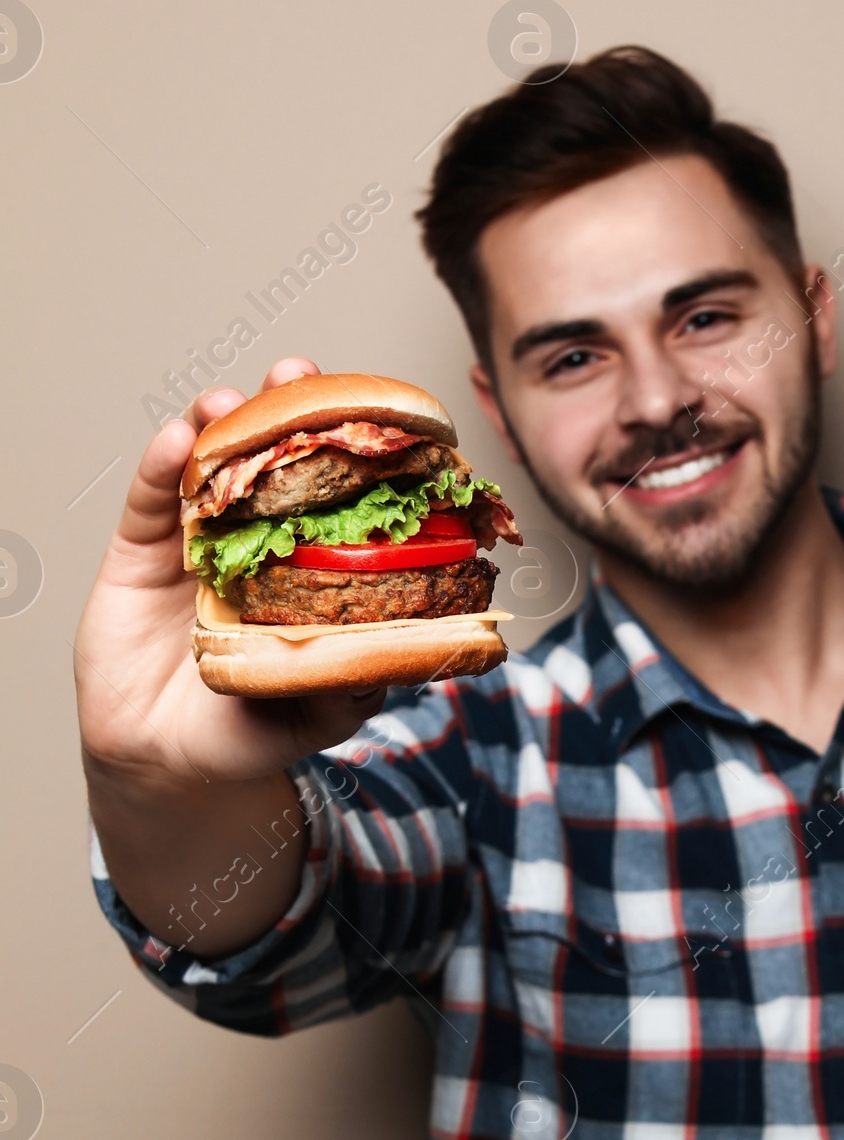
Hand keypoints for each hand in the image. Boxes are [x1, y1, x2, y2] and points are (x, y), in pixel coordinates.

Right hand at [74, 356, 384, 794]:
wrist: (169, 762)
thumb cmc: (252, 729)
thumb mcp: (321, 711)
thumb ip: (357, 680)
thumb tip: (407, 650)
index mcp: (305, 564)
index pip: (332, 494)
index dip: (348, 451)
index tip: (375, 411)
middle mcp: (255, 539)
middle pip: (271, 460)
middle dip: (286, 410)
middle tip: (300, 376)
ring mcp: (197, 539)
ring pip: (209, 465)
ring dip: (220, 424)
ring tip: (232, 403)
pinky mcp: (140, 553)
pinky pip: (149, 500)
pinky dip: (162, 467)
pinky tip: (175, 443)